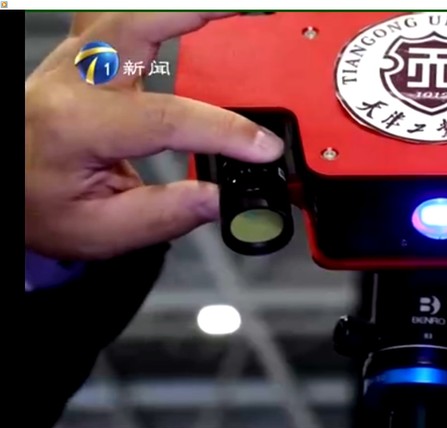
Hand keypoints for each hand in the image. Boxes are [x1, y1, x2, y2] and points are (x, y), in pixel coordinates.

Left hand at [25, 13, 283, 259]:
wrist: (3, 188)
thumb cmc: (41, 208)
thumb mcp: (100, 231)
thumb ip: (165, 213)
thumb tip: (220, 196)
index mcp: (75, 126)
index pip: (165, 119)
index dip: (223, 132)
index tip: (263, 147)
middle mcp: (71, 81)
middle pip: (139, 25)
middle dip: (198, 15)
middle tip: (249, 16)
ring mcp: (73, 61)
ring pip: (127, 11)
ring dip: (180, 9)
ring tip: (228, 10)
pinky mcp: (81, 57)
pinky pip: (117, 16)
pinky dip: (158, 13)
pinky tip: (185, 16)